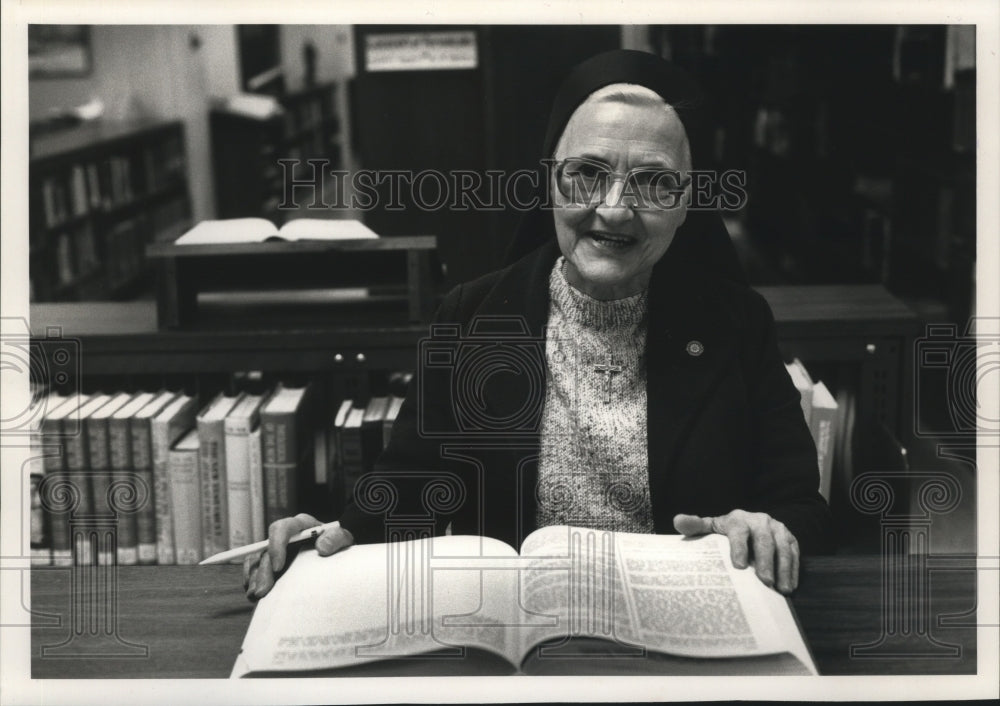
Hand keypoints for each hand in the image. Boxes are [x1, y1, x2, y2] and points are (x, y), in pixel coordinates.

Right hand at [242, 513, 353, 600]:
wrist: (337, 550)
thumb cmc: (339, 542)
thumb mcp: (343, 538)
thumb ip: (336, 538)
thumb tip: (322, 547)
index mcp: (299, 525)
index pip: (280, 528)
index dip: (276, 546)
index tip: (278, 567)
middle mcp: (285, 536)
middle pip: (266, 550)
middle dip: (263, 571)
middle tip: (263, 591)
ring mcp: (277, 550)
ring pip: (257, 560)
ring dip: (255, 578)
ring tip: (257, 596)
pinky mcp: (273, 562)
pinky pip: (256, 570)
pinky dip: (254, 581)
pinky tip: (256, 595)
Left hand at [673, 510, 798, 593]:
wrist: (752, 524)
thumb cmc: (727, 532)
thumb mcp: (711, 527)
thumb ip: (696, 526)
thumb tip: (678, 521)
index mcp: (737, 519)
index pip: (738, 531)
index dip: (738, 547)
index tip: (738, 566)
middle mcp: (760, 521)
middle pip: (764, 540)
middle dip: (765, 561)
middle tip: (765, 582)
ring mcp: (777, 529)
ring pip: (783, 547)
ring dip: (783, 568)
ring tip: (780, 589)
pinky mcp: (790, 538)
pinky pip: (795, 553)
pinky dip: (793, 570)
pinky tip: (790, 586)